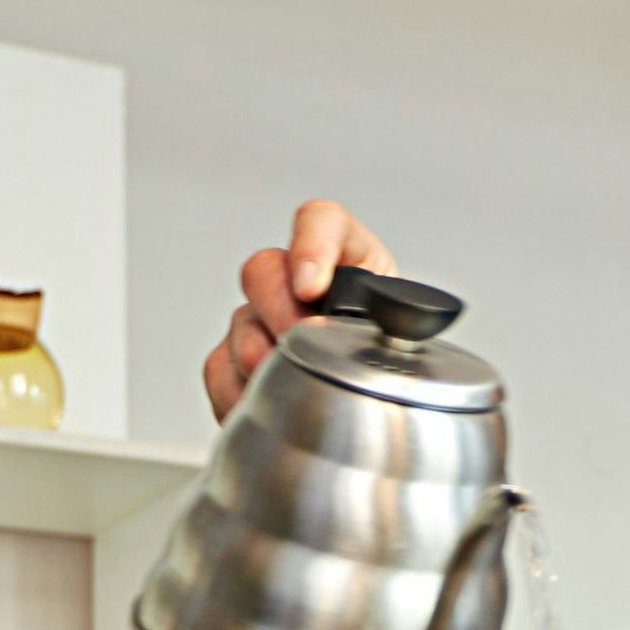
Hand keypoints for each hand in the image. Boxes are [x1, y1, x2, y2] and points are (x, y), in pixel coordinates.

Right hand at [202, 199, 395, 420]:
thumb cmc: (388, 361)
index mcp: (347, 261)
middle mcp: (296, 281)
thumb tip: (400, 325)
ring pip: (240, 322)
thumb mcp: (409, 334)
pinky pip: (220, 368)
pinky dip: (240, 392)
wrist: (368, 406)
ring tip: (293, 388)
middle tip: (303, 347)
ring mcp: (259, 318)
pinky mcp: (233, 359)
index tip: (311, 286)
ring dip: (262, 359)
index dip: (311, 246)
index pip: (321, 222)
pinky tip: (268, 406)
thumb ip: (402, 320)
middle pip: (264, 269)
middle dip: (280, 312)